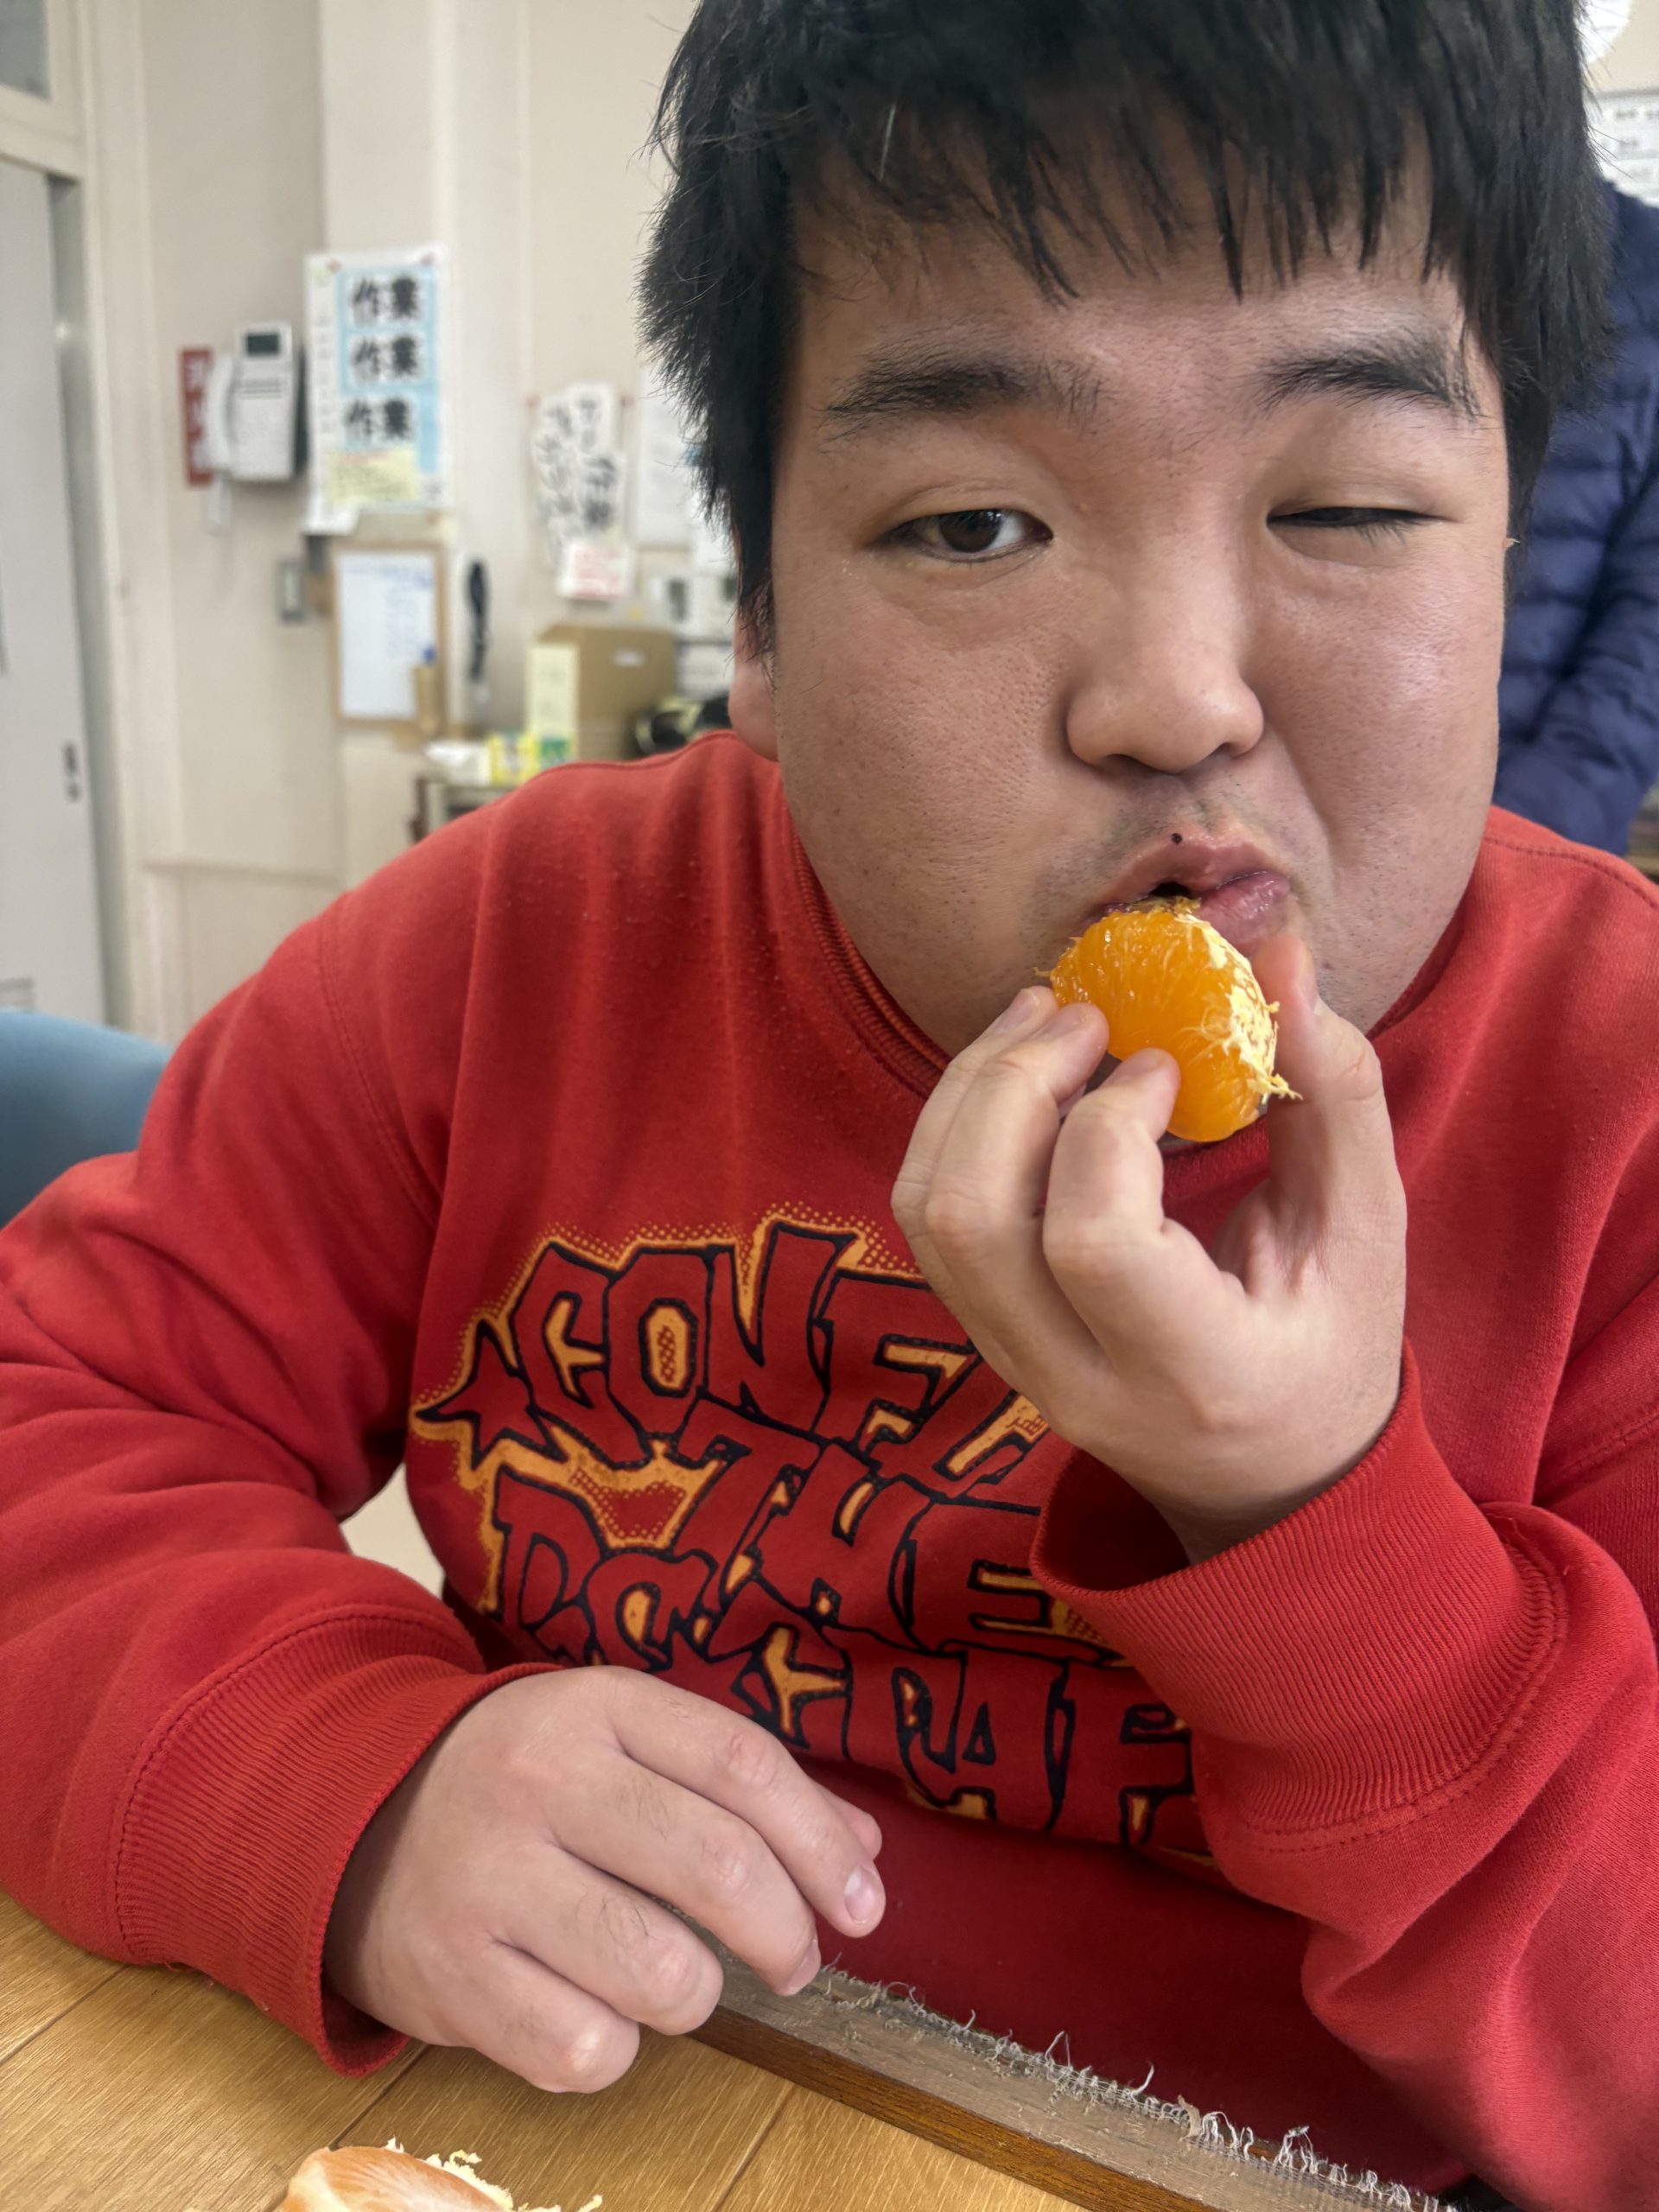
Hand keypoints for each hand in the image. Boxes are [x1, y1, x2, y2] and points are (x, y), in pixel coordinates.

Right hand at [324, 1669, 884, 2090]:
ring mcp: (489, 1878)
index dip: (822, 1843)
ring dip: (700, 1995)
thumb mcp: (621, 1746)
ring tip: (683, 1982)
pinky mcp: (451, 1977)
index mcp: (596, 1706)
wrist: (346, 1822)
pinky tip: (595, 2013)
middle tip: (797, 1960)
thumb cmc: (523, 1788)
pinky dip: (614, 2049)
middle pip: (717, 1865)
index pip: (744, 1764)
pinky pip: (582, 2049)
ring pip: (662, 1971)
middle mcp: (541, 1780)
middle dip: (788, 1932)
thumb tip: (861, 1850)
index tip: (864, 1904)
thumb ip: (739, 1786)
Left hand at [891, 935, 1405, 1560]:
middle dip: (1012, 1083)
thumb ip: (1332, 1091)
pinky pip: (930, 1221)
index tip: (1165, 1064)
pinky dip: (957, 1126)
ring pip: (930, 1215)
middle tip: (1082, 1013)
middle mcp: (1079, 1384)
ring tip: (1042, 1021)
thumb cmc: (1333, 1349)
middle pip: (974, 1220)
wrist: (1270, 1482)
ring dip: (967, 1093)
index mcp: (1194, 1373)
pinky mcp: (982, 1336)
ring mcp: (1014, 1368)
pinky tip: (1022, 1074)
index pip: (1095, 1243)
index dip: (1110, 1124)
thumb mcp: (1368, 1232)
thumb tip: (1278, 952)